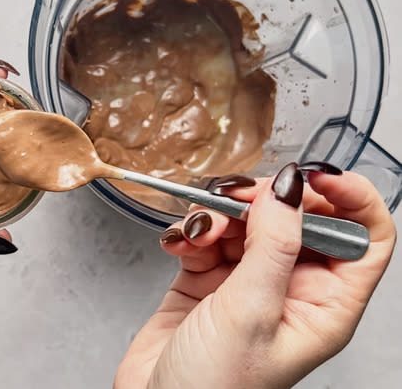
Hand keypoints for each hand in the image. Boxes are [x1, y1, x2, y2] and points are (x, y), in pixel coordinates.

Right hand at [114, 165, 395, 387]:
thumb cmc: (213, 388)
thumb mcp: (251, 312)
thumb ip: (272, 244)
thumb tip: (289, 187)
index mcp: (324, 305)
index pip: (363, 236)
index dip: (349, 198)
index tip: (314, 174)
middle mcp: (289, 290)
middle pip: (297, 219)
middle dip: (265, 200)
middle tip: (237, 198)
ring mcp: (246, 284)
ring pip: (246, 222)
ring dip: (219, 215)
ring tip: (200, 230)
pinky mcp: (206, 280)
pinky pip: (207, 236)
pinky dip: (191, 231)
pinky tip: (179, 243)